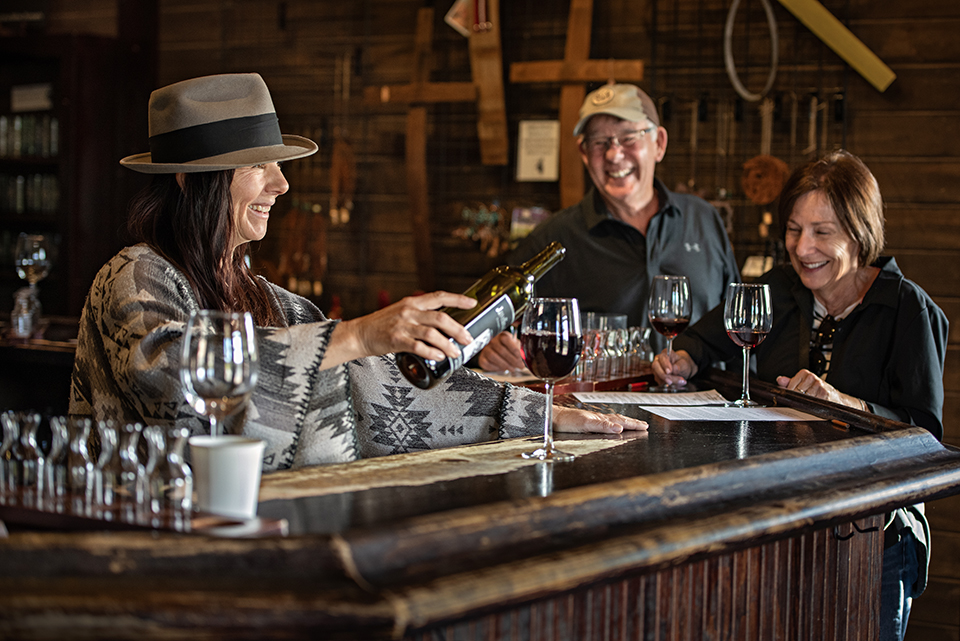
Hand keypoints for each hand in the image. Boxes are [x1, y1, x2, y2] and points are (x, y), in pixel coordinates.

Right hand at [323, 291, 476, 368]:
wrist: (359, 334)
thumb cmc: (381, 325)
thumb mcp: (401, 312)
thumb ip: (419, 315)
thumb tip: (442, 324)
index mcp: (412, 303)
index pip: (439, 297)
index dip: (458, 299)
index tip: (472, 303)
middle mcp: (409, 311)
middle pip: (440, 318)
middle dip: (458, 329)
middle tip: (467, 338)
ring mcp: (402, 325)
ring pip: (432, 334)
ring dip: (447, 344)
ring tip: (455, 352)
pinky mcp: (396, 339)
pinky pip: (418, 346)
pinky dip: (431, 352)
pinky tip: (438, 356)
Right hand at [477, 331, 525, 371]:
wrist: (494, 351)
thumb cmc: (507, 348)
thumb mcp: (515, 345)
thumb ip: (519, 350)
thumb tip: (524, 358)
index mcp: (502, 335)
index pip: (506, 339)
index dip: (514, 349)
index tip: (520, 357)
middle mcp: (492, 341)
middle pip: (501, 350)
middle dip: (512, 360)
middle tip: (519, 366)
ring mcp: (485, 349)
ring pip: (493, 357)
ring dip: (505, 365)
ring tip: (512, 368)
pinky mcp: (482, 358)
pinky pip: (487, 363)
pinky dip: (496, 367)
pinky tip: (503, 368)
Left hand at [553, 405, 647, 433]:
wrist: (553, 419)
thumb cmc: (566, 421)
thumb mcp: (585, 424)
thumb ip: (602, 426)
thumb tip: (619, 428)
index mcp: (600, 418)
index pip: (621, 421)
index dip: (633, 424)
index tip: (644, 426)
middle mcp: (598, 418)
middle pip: (619, 420)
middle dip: (633, 422)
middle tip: (644, 425)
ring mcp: (593, 420)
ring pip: (613, 420)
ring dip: (624, 422)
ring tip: (632, 423)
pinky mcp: (587, 423)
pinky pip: (606, 423)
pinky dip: (614, 424)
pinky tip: (612, 425)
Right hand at [652, 348, 697, 385]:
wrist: (682, 370)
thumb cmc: (682, 364)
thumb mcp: (684, 364)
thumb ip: (680, 365)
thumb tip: (674, 368)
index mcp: (665, 353)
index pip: (662, 358)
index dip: (665, 365)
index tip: (669, 371)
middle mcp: (658, 360)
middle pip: (656, 367)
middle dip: (663, 375)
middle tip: (671, 381)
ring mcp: (657, 369)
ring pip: (658, 376)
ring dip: (669, 381)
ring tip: (680, 382)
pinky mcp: (657, 376)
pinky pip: (660, 381)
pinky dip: (668, 384)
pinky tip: (677, 384)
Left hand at [776, 370, 865, 409]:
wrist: (835, 397)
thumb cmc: (816, 391)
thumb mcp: (802, 384)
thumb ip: (790, 382)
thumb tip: (779, 380)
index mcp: (805, 373)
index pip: (790, 386)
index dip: (790, 394)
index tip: (794, 396)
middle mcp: (812, 378)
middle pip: (796, 393)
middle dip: (798, 399)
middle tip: (803, 400)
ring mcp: (819, 385)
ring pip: (804, 398)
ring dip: (805, 403)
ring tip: (810, 401)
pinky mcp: (824, 394)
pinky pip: (812, 403)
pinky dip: (812, 406)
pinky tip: (815, 404)